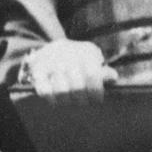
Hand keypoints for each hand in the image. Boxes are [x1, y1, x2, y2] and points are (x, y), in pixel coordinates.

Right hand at [4, 40, 118, 104]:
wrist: (52, 48)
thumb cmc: (79, 59)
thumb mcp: (93, 59)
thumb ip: (102, 70)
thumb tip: (113, 77)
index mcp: (85, 51)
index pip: (93, 75)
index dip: (96, 92)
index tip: (97, 100)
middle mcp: (68, 54)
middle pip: (78, 87)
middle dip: (82, 100)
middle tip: (83, 103)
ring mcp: (51, 62)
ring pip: (62, 91)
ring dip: (68, 101)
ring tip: (71, 102)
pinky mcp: (38, 70)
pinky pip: (45, 91)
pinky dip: (52, 100)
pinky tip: (57, 101)